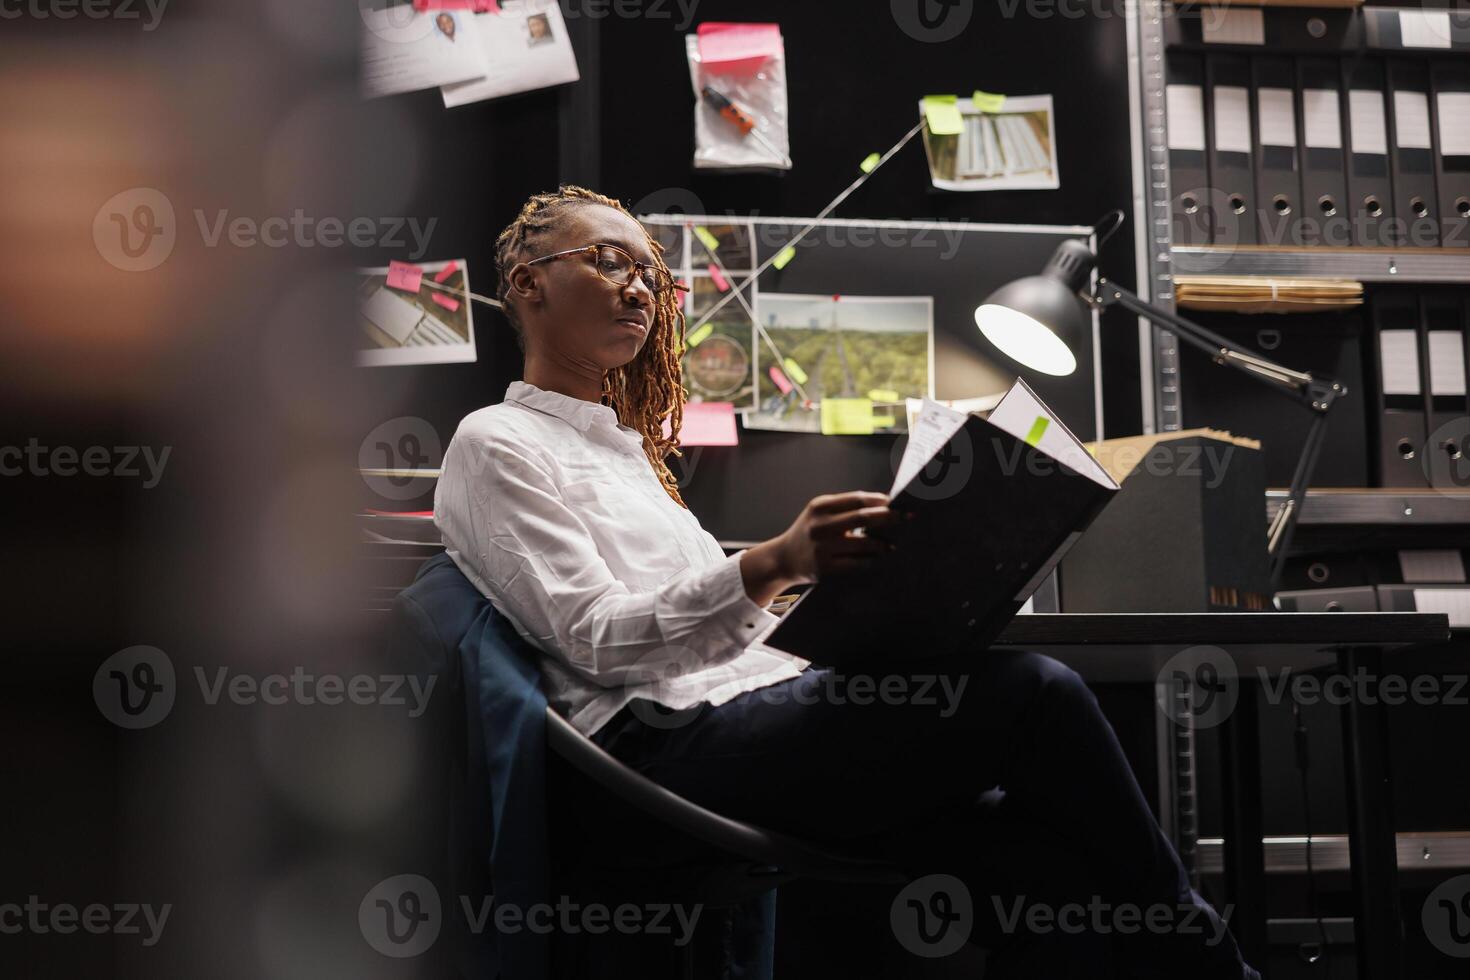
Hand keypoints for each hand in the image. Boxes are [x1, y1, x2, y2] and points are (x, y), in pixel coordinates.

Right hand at [772, 491, 899, 585]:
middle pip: (862, 518)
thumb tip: (885, 505)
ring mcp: (822, 548)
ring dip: (882, 544)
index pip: (857, 499)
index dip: (880, 500)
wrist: (784, 559)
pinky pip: (857, 564)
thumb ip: (846, 507)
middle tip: (906, 518)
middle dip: (888, 517)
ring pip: (863, 544)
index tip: (896, 502)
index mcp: (819, 507)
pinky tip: (878, 558)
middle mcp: (819, 525)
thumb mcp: (820, 513)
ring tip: (892, 544)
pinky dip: (871, 560)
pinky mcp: (825, 568)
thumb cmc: (811, 532)